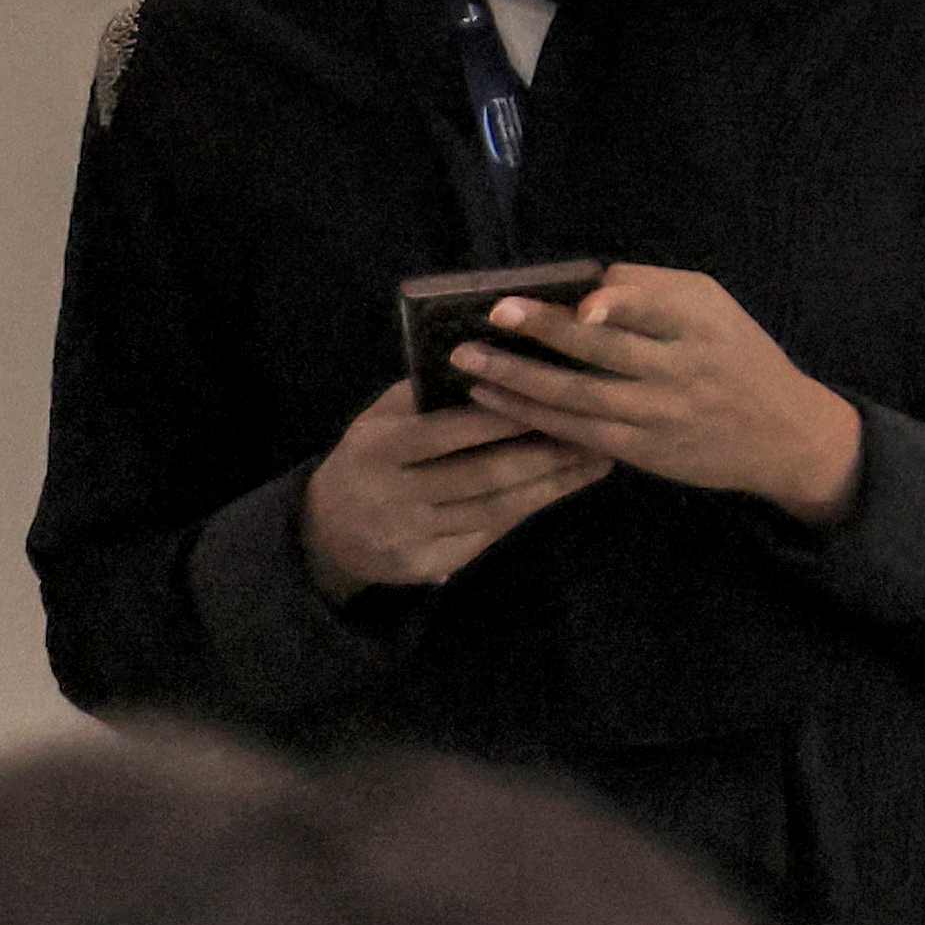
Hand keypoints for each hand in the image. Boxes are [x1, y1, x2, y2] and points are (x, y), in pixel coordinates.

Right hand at [301, 377, 609, 597]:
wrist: (328, 530)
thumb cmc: (369, 458)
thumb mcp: (380, 419)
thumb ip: (425, 395)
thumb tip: (492, 359)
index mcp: (379, 447)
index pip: (450, 431)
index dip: (506, 418)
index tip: (556, 399)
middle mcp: (393, 494)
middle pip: (484, 473)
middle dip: (547, 454)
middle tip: (596, 433)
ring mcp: (411, 534)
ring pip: (497, 508)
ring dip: (553, 485)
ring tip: (597, 461)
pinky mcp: (429, 564)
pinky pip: (490, 533)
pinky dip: (530, 508)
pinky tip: (564, 489)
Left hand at [459, 266, 867, 523]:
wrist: (784, 434)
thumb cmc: (739, 356)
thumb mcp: (715, 309)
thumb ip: (653, 291)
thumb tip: (581, 285)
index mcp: (700, 324)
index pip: (656, 307)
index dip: (619, 305)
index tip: (583, 306)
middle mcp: (682, 370)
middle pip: (604, 351)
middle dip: (544, 332)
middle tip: (491, 317)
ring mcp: (661, 415)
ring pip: (580, 397)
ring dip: (519, 380)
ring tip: (469, 363)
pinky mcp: (646, 451)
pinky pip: (581, 433)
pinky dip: (535, 417)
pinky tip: (496, 401)